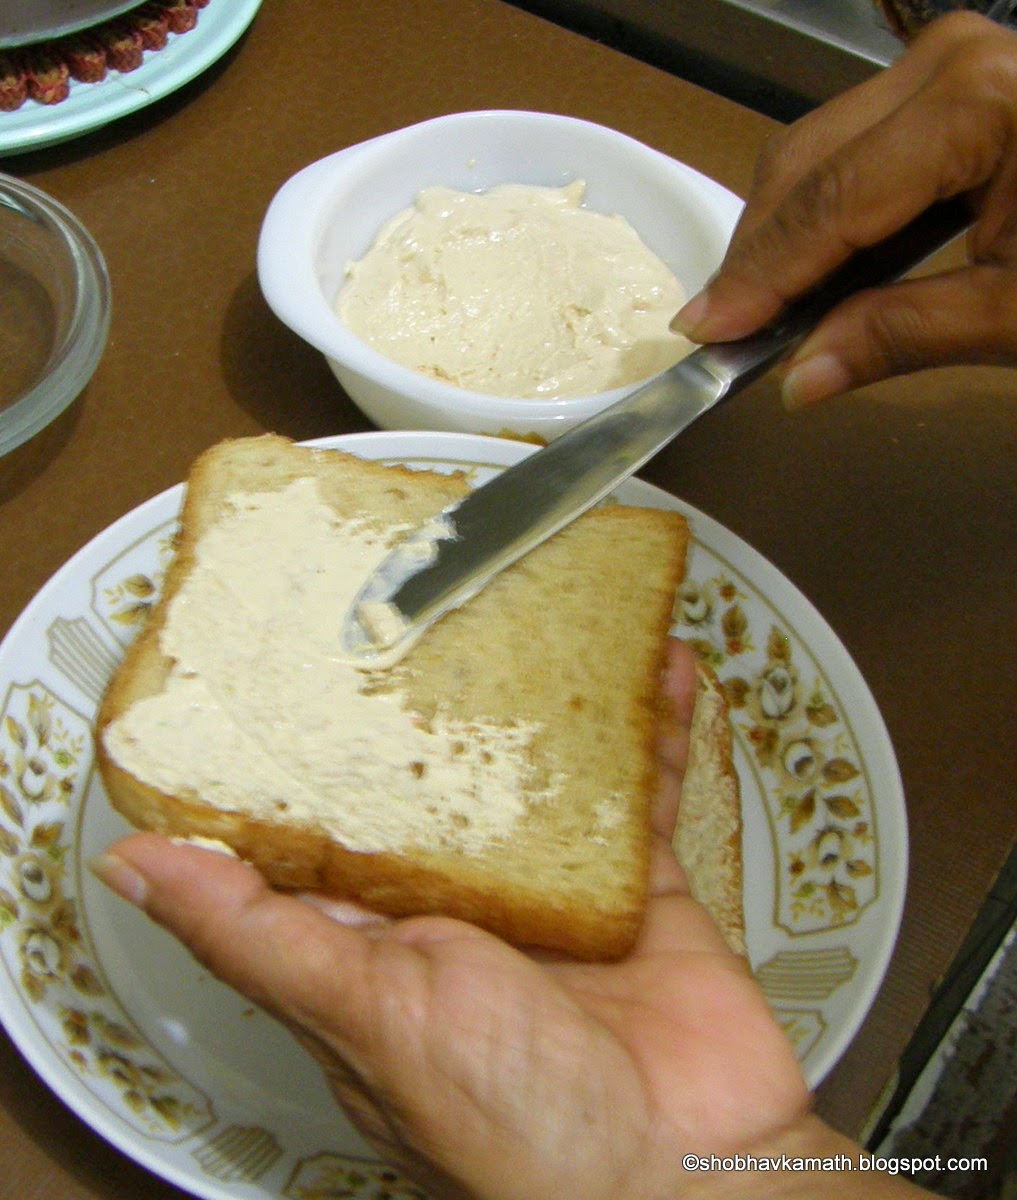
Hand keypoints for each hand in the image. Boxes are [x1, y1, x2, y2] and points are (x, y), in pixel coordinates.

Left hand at [92, 640, 811, 1199]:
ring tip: (549, 623)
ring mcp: (551, 898)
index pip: (324, 827)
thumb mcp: (364, 1009)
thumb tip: (135, 869)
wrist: (682, 1173)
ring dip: (555, 704)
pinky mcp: (634, 892)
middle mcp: (459, 915)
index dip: (308, 751)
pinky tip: (665, 673)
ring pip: (543, 776)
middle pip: (442, 785)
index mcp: (377, 939)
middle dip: (441, 707)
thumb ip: (255, 933)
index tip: (296, 669)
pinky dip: (658, 733)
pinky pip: (643, 796)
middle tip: (433, 614)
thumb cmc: (516, 1124)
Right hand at [674, 12, 1016, 406]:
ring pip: (820, 148)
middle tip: (731, 332)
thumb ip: (900, 336)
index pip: (830, 202)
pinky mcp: (956, 83)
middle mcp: (953, 62)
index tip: (706, 331)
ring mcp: (953, 63)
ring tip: (767, 309)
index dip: (759, 276)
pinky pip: (856, 143)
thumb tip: (803, 376)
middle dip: (762, 254)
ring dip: (786, 232)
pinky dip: (825, 208)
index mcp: (978, 105)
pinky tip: (813, 266)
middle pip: (807, 163)